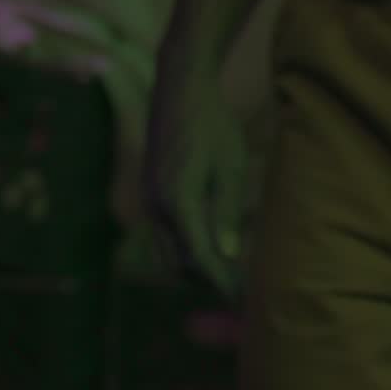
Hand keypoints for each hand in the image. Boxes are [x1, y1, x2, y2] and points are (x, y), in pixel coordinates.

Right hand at [142, 66, 251, 298]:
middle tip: (240, 288)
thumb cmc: (213, 125)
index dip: (221, 282)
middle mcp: (156, 207)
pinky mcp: (150, 195)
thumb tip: (227, 256)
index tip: (241, 298)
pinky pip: (165, 235)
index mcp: (178, 202)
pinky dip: (186, 248)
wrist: (180, 91)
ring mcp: (149, 202)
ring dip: (195, 266)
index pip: (200, 258)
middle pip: (179, 264)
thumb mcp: (230, 167)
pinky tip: (212, 244)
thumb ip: (226, 213)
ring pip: (169, 253)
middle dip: (207, 280)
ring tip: (229, 271)